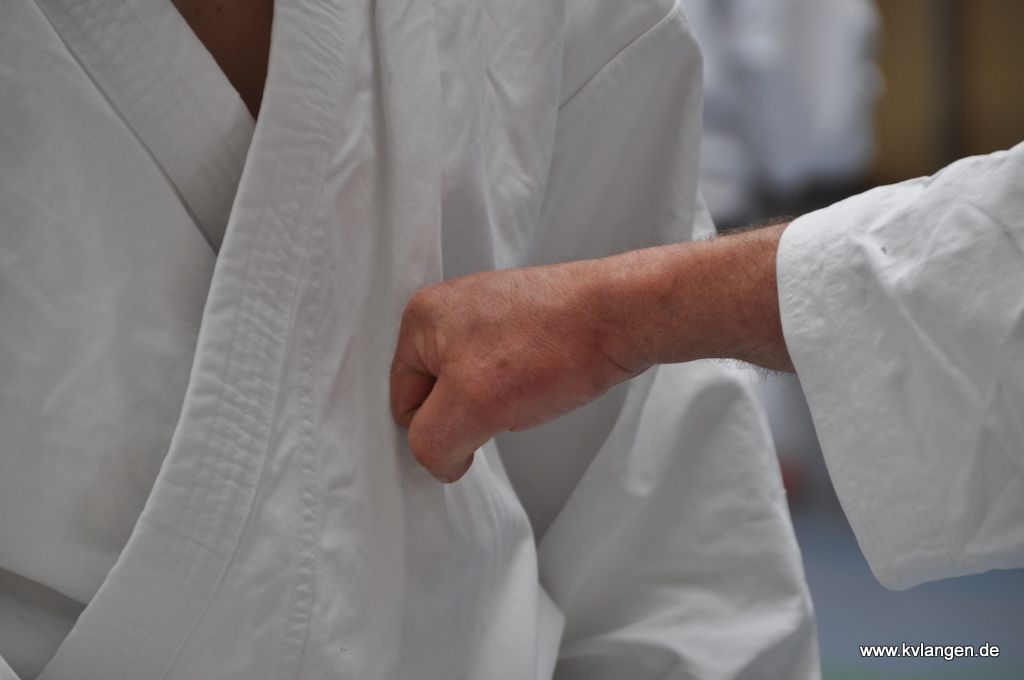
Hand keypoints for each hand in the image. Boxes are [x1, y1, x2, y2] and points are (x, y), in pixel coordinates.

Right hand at [389, 260, 644, 482]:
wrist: (624, 316)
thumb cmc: (552, 347)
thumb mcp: (472, 408)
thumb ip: (433, 443)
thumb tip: (440, 461)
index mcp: (420, 317)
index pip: (403, 403)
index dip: (437, 430)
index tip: (475, 427)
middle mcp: (449, 306)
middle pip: (438, 395)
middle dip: (469, 415)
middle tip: (505, 405)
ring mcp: (488, 311)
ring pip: (474, 386)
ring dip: (498, 404)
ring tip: (529, 388)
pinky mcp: (523, 320)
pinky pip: (504, 371)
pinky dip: (521, 387)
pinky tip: (544, 381)